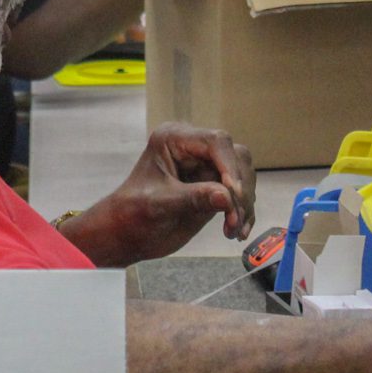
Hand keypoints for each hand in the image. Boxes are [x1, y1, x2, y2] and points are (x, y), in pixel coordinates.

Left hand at [60, 122, 255, 266]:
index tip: (234, 194)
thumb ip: (193, 198)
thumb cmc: (133, 212)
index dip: (230, 166)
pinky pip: (240, 194)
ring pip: (243, 175)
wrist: (127, 233)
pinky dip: (244, 212)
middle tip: (236, 218)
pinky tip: (236, 232)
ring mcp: (206, 167)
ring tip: (234, 230)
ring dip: (244, 204)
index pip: (215, 141)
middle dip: (240, 188)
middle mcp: (194, 148)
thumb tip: (228, 197)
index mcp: (174, 139)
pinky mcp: (214, 187)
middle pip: (236, 156)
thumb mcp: (160, 204)